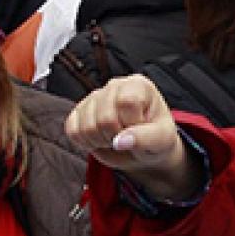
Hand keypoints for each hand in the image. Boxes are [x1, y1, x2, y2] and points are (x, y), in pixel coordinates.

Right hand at [65, 75, 195, 198]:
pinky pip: (72, 130)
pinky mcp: (79, 111)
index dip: (131, 124)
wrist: (145, 150)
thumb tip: (120, 140)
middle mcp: (114, 86)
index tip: (140, 130)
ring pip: (85, 126)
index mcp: (138, 85)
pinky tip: (100, 140)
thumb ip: (145, 138)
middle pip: (104, 118)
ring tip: (114, 139)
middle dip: (116, 137)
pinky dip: (85, 142)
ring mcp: (94, 97)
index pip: (125, 103)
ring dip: (100, 141)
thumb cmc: (156, 139)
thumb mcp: (162, 140)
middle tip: (126, 139)